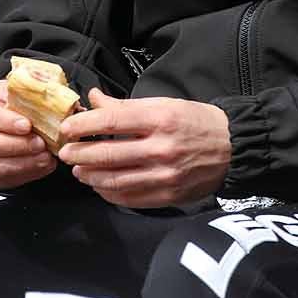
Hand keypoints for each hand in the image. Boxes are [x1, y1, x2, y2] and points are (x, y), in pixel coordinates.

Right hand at [0, 79, 55, 188]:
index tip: (27, 125)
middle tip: (41, 143)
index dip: (4, 122)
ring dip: (22, 163)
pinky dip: (23, 175)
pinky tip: (40, 166)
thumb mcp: (19, 88)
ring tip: (45, 157)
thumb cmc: (13, 102)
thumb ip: (29, 90)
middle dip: (17, 146)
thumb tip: (49, 95)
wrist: (11, 118)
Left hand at [57, 90, 229, 208]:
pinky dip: (109, 193)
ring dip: (91, 176)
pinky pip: (130, 199)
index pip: (111, 122)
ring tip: (79, 170)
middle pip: (109, 154)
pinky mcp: (168, 195)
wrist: (233, 147)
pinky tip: (100, 186)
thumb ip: (125, 106)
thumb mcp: (163, 104)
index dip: (83, 126)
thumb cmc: (196, 121)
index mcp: (160, 119)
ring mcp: (165, 175)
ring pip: (115, 181)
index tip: (67, 129)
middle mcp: (161, 148)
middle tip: (65, 153)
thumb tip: (93, 99)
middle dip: (79, 154)